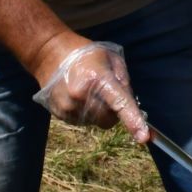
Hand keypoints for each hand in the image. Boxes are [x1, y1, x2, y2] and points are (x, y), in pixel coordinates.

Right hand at [30, 38, 150, 140]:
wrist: (48, 53)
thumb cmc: (85, 54)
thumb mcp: (111, 58)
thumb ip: (124, 81)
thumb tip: (132, 105)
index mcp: (97, 79)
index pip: (120, 104)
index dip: (133, 121)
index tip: (143, 137)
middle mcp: (81, 96)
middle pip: (109, 120)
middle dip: (114, 112)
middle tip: (107, 94)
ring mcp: (68, 107)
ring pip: (96, 122)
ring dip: (99, 112)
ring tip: (89, 92)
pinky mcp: (60, 114)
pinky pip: (82, 122)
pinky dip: (86, 114)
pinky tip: (79, 97)